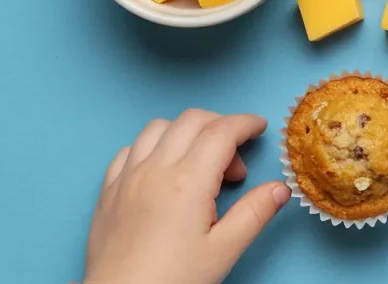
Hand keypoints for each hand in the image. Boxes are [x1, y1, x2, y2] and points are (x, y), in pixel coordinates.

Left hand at [84, 110, 289, 283]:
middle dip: (220, 126)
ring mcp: (127, 177)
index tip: (259, 128)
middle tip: (234, 162)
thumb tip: (280, 188)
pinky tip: (162, 171)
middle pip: (192, 120)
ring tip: (199, 163)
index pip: (222, 131)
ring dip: (185, 132)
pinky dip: (152, 148)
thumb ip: (255, 213)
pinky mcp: (108, 191)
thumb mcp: (225, 250)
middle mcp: (155, 169)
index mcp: (188, 181)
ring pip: (158, 127)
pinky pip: (128, 150)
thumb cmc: (172, 280)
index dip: (245, 123)